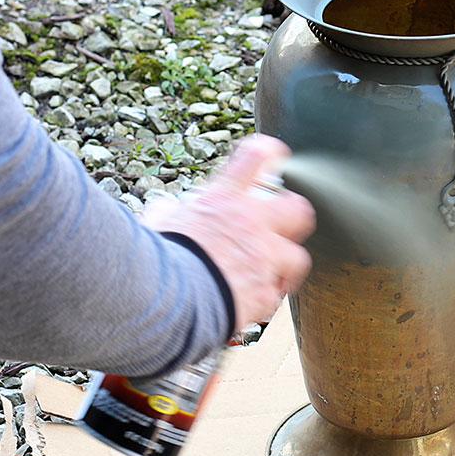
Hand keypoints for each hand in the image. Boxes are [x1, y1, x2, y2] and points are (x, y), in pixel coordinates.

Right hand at [142, 134, 314, 330]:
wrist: (169, 304)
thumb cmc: (157, 263)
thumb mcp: (158, 225)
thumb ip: (169, 212)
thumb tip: (166, 209)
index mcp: (224, 200)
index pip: (256, 158)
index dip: (268, 151)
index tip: (273, 153)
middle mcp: (251, 226)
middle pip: (297, 208)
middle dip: (293, 214)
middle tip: (283, 223)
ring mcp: (264, 260)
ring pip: (297, 257)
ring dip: (285, 264)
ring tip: (272, 272)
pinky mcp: (265, 294)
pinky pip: (276, 294)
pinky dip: (266, 296)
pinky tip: (253, 300)